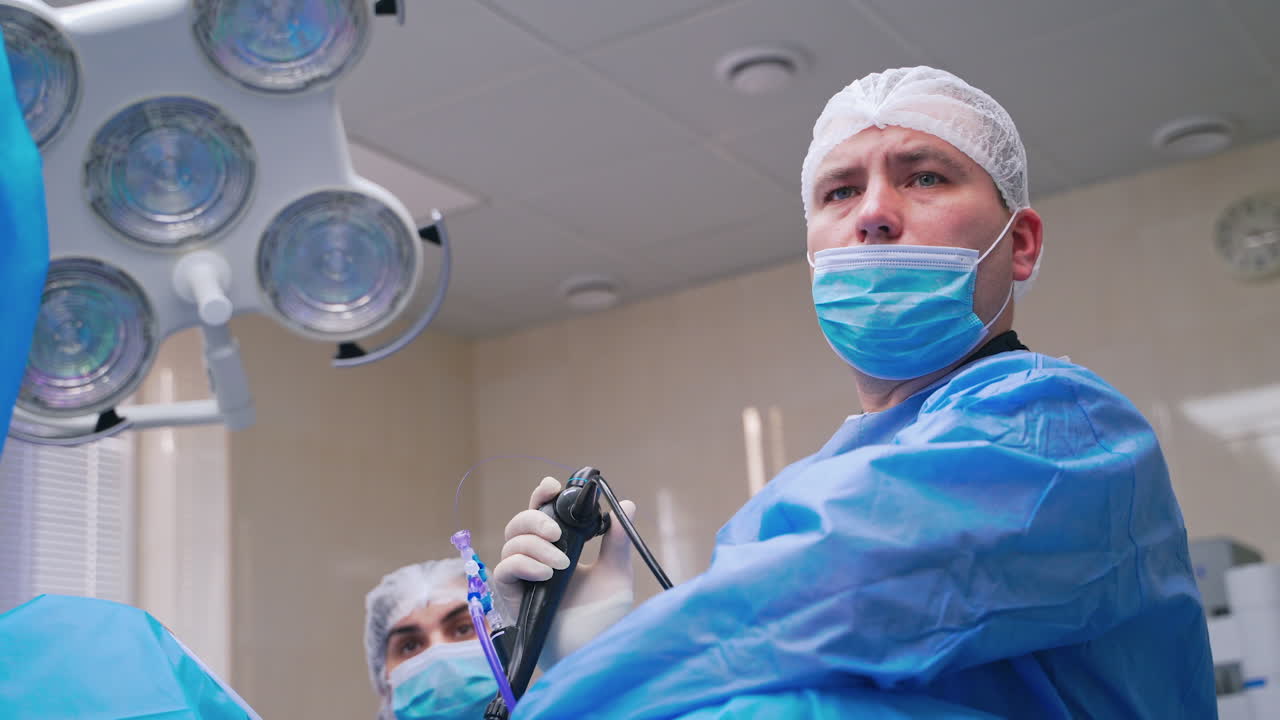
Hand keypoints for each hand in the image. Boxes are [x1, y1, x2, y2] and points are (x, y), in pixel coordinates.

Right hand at [492, 477, 636, 666]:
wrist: (593, 652)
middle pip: (520, 522)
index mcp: (561, 548)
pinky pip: (505, 569)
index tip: (552, 487)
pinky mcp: (512, 597)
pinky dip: (523, 564)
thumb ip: (617, 540)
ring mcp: (524, 577)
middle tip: (558, 533)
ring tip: (561, 564)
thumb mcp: (616, 574)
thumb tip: (626, 504)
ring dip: (535, 546)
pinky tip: (545, 574)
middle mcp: (538, 559)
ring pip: (512, 542)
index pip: (543, 513)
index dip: (541, 495)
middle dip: (535, 519)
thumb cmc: (604, 619)